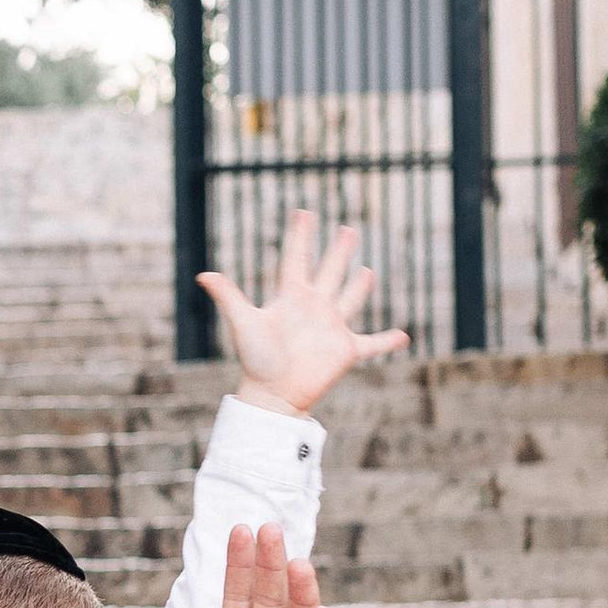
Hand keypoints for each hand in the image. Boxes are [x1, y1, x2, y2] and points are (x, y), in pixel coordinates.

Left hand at [198, 208, 408, 415]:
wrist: (273, 395)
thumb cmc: (256, 361)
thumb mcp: (244, 324)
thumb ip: (229, 297)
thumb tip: (203, 275)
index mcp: (292, 297)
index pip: (297, 258)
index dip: (300, 236)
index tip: (304, 212)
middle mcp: (314, 308)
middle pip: (330, 271)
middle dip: (339, 251)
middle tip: (348, 229)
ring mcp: (332, 328)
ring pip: (351, 299)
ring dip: (360, 286)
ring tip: (367, 271)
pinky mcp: (346, 350)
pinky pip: (373, 344)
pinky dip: (389, 341)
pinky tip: (405, 337)